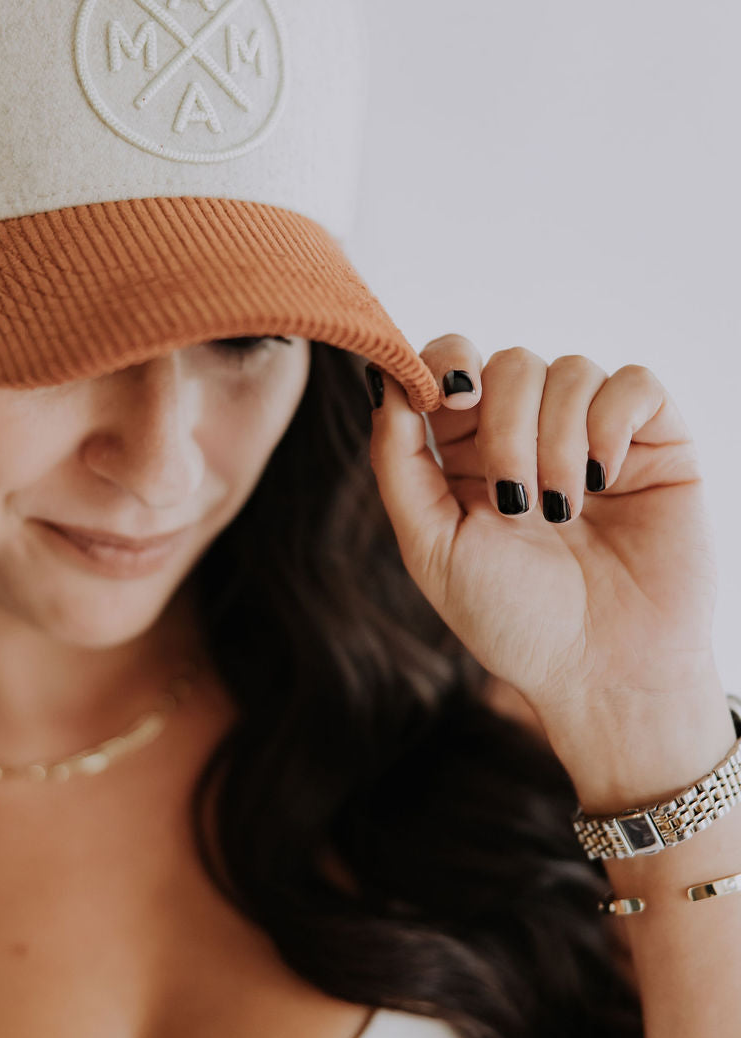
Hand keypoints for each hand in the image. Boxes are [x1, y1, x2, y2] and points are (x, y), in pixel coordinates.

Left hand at [367, 339, 723, 796]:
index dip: (444, 363)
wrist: (604, 674)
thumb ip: (397, 460)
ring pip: (568, 370)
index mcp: (468, 454)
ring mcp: (594, 434)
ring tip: (562, 514)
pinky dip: (611, 423)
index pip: (451, 365)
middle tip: (514, 501)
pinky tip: (605, 480)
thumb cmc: (514, 621)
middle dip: (504, 427)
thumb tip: (382, 378)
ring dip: (557, 442)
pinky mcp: (655, 442)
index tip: (449, 400)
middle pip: (508, 364)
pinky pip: (633, 383)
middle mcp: (531, 434)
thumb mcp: (432, 546)